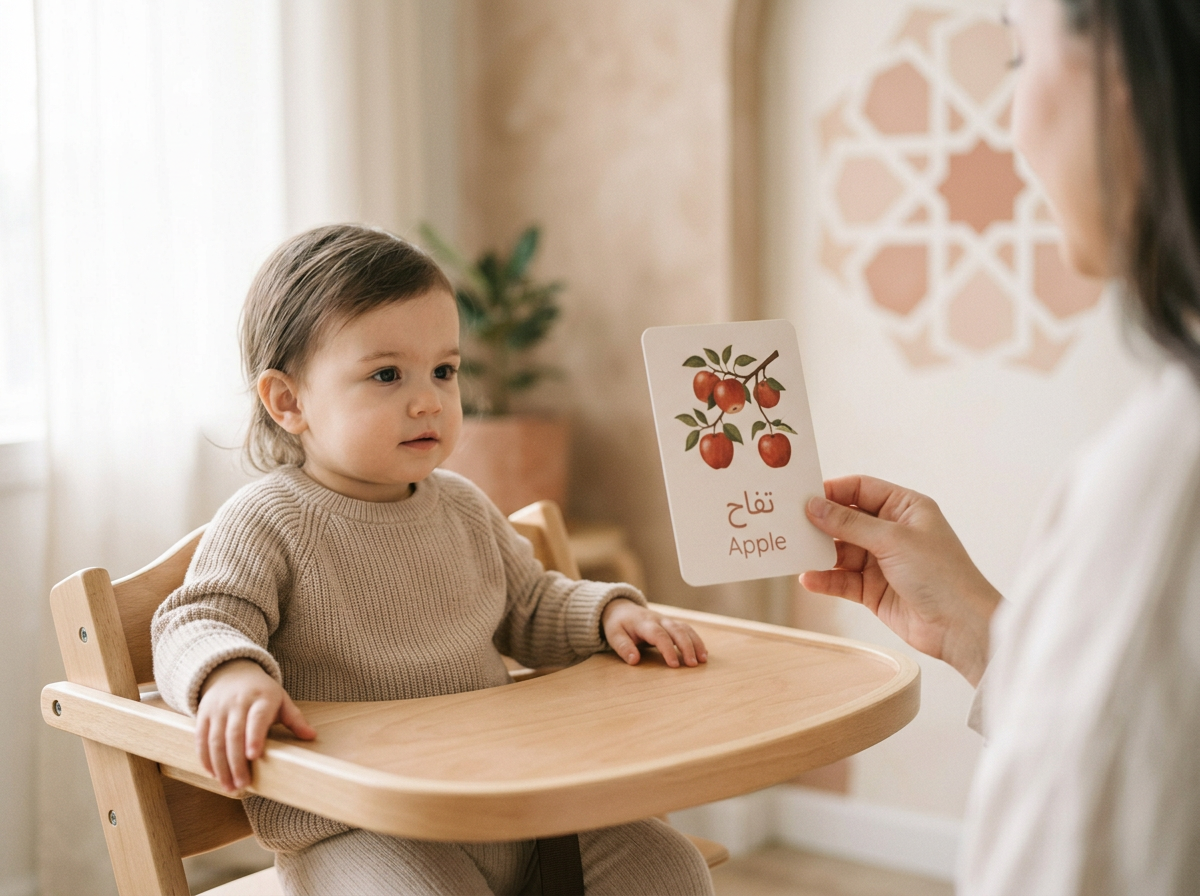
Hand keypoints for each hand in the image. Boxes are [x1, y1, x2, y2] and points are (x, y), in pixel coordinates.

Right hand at [196, 658, 315, 792]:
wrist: (232, 673)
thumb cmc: (262, 693)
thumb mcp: (281, 700)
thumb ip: (295, 719)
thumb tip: (311, 736)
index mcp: (261, 698)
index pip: (257, 718)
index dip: (254, 737)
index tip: (254, 756)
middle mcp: (237, 703)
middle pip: (234, 735)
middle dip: (236, 762)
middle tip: (242, 784)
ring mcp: (218, 709)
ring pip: (215, 740)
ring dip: (220, 766)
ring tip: (228, 786)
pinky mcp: (203, 715)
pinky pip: (201, 739)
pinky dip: (205, 758)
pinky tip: (213, 774)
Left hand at [601, 599, 707, 667]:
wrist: (621, 609)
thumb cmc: (618, 624)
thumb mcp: (614, 635)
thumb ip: (623, 647)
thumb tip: (634, 660)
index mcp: (644, 623)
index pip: (659, 635)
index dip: (668, 649)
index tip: (674, 665)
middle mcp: (658, 620)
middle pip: (677, 630)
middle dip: (687, 646)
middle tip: (693, 664)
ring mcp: (666, 621)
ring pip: (685, 628)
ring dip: (696, 643)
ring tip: (703, 660)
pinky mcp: (671, 624)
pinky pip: (687, 630)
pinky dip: (696, 640)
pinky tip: (703, 653)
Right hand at [799, 475, 1000, 685]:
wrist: (960, 627)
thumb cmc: (941, 575)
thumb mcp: (892, 540)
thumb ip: (850, 523)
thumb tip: (814, 506)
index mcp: (905, 508)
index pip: (861, 489)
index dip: (832, 491)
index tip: (803, 497)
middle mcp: (892, 532)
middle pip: (846, 520)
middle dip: (820, 523)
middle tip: (790, 525)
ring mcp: (882, 562)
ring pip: (841, 551)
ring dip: (820, 553)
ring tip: (795, 553)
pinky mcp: (873, 590)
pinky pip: (842, 579)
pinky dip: (826, 579)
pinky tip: (809, 579)